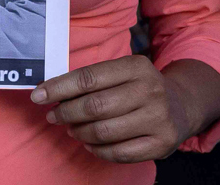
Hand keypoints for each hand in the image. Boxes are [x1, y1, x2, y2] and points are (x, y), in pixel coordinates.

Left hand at [31, 55, 198, 162]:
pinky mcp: (161, 143)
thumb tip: (49, 92)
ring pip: (104, 132)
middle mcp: (150, 90)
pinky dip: (97, 150)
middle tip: (53, 116)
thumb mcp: (122, 72)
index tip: (38, 96)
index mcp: (137, 67)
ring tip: (72, 129)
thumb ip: (92, 80)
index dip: (59, 88)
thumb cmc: (139, 88)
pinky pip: (118, 153)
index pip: (88, 78)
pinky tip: (90, 143)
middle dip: (66, 113)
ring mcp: (158, 118)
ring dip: (79, 132)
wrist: (181, 106)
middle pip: (94, 106)